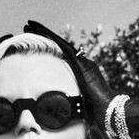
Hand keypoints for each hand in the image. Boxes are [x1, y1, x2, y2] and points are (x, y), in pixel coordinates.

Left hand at [21, 20, 119, 138]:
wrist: (110, 112)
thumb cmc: (97, 114)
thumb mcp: (80, 106)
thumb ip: (72, 103)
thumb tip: (65, 112)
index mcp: (82, 70)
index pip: (62, 54)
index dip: (50, 45)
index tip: (36, 38)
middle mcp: (83, 63)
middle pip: (60, 45)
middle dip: (43, 34)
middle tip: (28, 25)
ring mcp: (83, 62)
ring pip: (60, 43)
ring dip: (44, 33)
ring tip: (29, 25)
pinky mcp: (82, 65)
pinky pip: (64, 49)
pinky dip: (52, 40)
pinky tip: (41, 33)